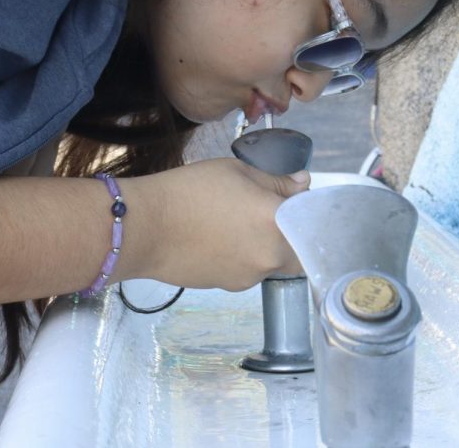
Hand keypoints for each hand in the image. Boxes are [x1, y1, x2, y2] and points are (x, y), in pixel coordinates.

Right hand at [127, 158, 310, 291]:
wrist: (146, 228)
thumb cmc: (188, 191)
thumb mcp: (236, 171)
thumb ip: (275, 181)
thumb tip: (302, 184)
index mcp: (277, 220)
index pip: (312, 219)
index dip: (306, 209)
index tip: (295, 199)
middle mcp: (271, 254)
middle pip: (299, 249)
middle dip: (290, 234)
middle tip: (266, 214)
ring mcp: (252, 276)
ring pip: (273, 262)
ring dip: (265, 246)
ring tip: (233, 224)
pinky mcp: (232, 287)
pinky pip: (250, 271)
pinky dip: (243, 257)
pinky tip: (219, 240)